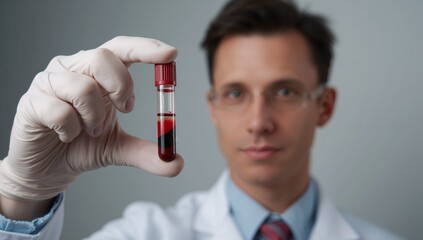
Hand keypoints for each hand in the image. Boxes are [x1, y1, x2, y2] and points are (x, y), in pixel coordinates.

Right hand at [0, 36, 183, 201]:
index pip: (121, 48)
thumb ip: (146, 153)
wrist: (47, 169)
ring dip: (94, 117)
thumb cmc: (81, 146)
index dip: (145, 48)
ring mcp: (51, 82)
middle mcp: (74, 69)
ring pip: (83, 87)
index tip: (171, 54)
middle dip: (121, 87)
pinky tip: (67, 136)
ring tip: (90, 131)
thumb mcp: (118, 148)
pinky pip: (60, 111)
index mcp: (98, 72)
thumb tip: (176, 163)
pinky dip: (71, 130)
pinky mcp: (32, 102)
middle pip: (103, 57)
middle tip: (125, 109)